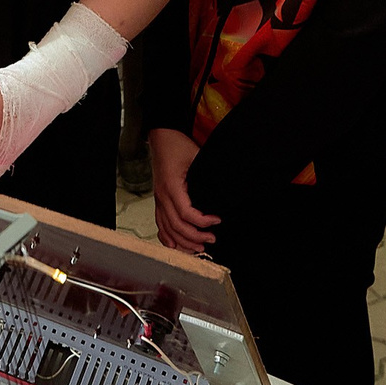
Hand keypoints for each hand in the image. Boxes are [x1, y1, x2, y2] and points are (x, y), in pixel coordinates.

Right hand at [149, 128, 219, 253]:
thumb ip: (209, 173)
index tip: (217, 221)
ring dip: (182, 241)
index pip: (185, 213)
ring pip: (167, 228)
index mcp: (172, 186)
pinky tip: (175, 245)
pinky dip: (166, 237)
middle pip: (176, 225)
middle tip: (211, 239)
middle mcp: (162, 195)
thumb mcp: (197, 156)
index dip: (202, 222)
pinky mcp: (158, 200)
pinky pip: (159, 223)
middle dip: (194, 237)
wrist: (162, 137)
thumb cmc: (177, 145)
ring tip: (198, 247)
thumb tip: (227, 187)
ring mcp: (158, 199)